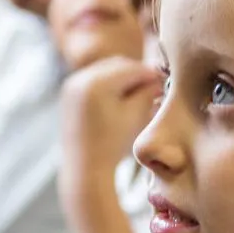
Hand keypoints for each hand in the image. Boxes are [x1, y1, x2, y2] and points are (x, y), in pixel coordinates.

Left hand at [60, 56, 164, 180]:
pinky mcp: (69, 95)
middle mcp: (81, 78)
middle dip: (136, 73)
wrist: (85, 167)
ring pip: (105, 70)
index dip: (150, 74)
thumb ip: (147, 92)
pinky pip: (93, 80)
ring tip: (139, 92)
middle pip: (117, 65)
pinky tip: (121, 97)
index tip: (164, 80)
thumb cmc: (114, 144)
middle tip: (153, 85)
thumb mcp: (135, 115)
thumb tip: (155, 79)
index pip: (132, 68)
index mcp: (97, 83)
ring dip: (123, 77)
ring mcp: (72, 85)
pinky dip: (108, 83)